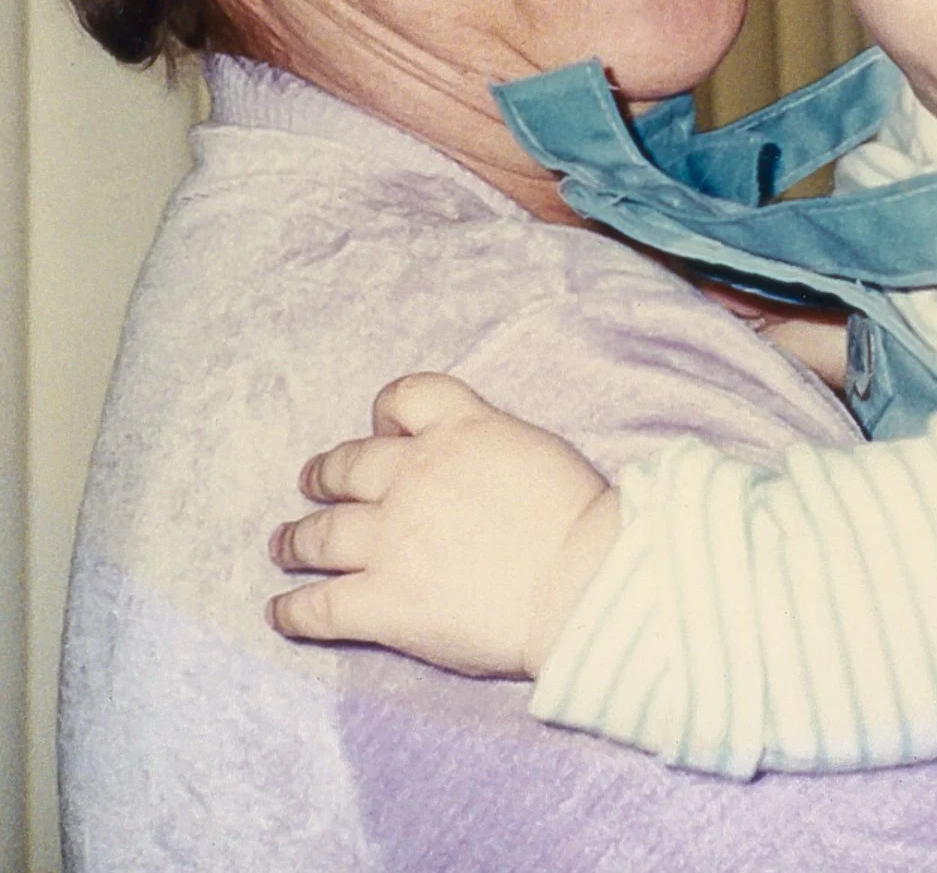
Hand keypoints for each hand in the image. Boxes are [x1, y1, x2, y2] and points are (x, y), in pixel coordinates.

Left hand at [268, 371, 618, 676]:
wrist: (583, 579)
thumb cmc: (578, 517)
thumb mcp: (532, 447)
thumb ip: (486, 447)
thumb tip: (470, 469)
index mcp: (459, 428)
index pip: (404, 398)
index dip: (385, 414)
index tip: (381, 430)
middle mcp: (414, 474)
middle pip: (349, 465)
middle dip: (326, 474)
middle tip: (313, 481)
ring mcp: (392, 538)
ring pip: (322, 533)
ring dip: (296, 539)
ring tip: (283, 543)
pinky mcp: (384, 600)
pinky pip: (320, 606)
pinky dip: (293, 610)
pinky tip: (279, 613)